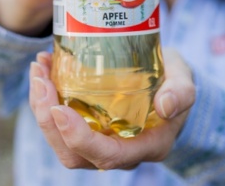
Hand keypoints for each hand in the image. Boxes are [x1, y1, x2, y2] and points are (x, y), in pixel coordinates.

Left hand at [29, 49, 195, 169]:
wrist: (170, 80)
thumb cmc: (176, 81)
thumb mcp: (185, 81)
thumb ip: (181, 92)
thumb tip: (166, 105)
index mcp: (146, 147)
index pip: (107, 156)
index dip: (79, 138)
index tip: (60, 109)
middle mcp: (119, 151)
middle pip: (73, 153)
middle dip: (48, 120)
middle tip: (41, 79)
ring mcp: (99, 141)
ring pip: (60, 141)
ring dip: (41, 108)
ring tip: (38, 69)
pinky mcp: (87, 128)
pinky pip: (59, 123)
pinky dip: (45, 99)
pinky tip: (44, 68)